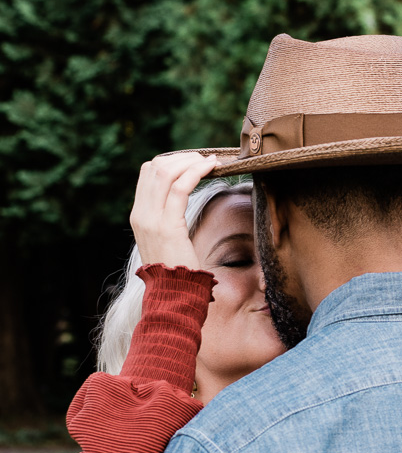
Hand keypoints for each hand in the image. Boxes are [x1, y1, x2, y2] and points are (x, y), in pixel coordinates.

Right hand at [130, 152, 222, 268]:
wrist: (173, 294)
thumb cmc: (177, 270)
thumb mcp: (166, 240)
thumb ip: (168, 218)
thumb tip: (182, 199)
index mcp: (138, 215)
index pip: (147, 173)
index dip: (171, 162)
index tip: (192, 163)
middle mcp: (140, 214)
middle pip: (156, 167)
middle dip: (182, 158)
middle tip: (204, 160)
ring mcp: (151, 219)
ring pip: (167, 172)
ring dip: (192, 162)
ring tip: (211, 162)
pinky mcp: (168, 225)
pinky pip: (181, 187)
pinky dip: (197, 172)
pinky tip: (211, 168)